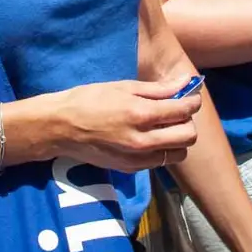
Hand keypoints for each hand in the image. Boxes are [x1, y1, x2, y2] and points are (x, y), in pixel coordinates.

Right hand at [42, 79, 200, 171]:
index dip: (192, 101)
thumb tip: (187, 82)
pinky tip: (148, 137)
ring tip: (163, 127)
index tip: (189, 96)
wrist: (60, 127)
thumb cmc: (89, 100)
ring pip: (178, 153)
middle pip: (188, 136)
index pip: (183, 110)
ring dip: (177, 139)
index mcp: (140, 114)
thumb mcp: (123, 87)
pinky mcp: (131, 169)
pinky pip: (159, 161)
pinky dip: (161, 150)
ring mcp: (137, 158)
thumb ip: (159, 89)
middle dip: (187, 122)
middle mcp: (142, 140)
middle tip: (176, 112)